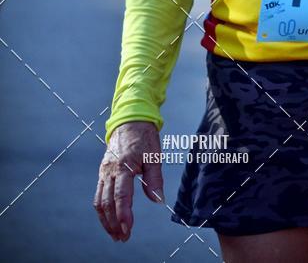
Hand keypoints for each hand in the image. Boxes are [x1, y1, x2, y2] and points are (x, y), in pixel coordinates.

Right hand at [94, 121, 163, 241]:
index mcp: (123, 166)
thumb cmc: (144, 137)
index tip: (127, 228)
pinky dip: (102, 210)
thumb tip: (158, 200)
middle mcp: (110, 170)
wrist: (130, 119)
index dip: (123, 214)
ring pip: (100, 201)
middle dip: (114, 223)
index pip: (121, 195)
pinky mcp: (103, 172)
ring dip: (106, 220)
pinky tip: (109, 219)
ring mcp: (104, 171)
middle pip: (107, 202)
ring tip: (115, 234)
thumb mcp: (154, 155)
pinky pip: (99, 194)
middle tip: (123, 237)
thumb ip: (155, 179)